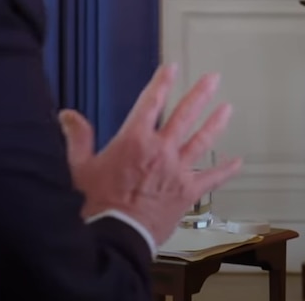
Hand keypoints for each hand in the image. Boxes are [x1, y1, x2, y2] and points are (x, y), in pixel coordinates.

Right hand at [58, 63, 241, 244]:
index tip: (172, 68)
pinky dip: (225, 170)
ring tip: (227, 109)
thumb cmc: (95, 206)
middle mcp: (160, 150)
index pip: (151, 102)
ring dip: (215, 123)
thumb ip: (77, 138)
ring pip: (201, 141)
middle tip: (213, 79)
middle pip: (184, 115)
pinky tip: (237, 162)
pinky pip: (211, 179)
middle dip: (199, 94)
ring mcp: (177, 171)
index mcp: (134, 140)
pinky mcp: (187, 192)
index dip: (162, 83)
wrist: (115, 237)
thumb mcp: (79, 168)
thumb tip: (68, 116)